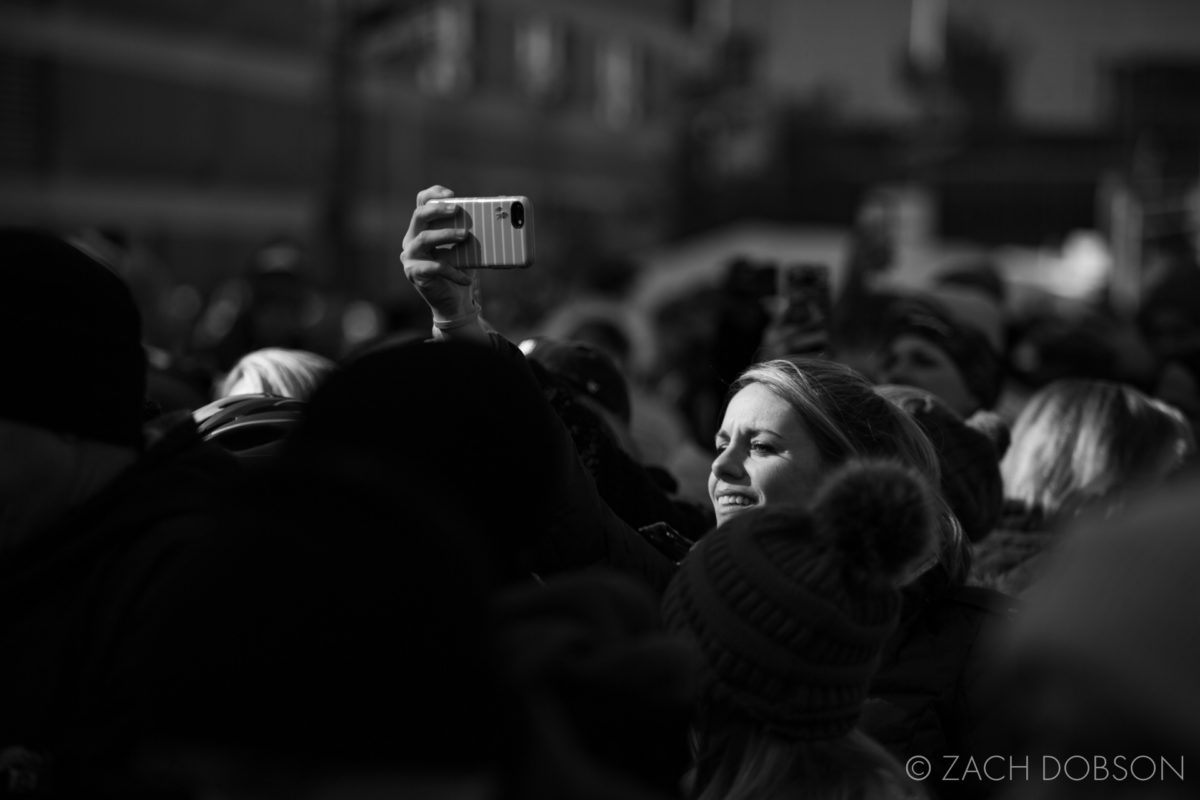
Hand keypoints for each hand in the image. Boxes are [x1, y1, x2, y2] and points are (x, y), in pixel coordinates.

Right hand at [401, 185, 479, 325]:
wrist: (454, 301)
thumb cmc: (461, 269)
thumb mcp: (468, 247)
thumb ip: (476, 230)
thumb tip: (500, 213)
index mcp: (423, 227)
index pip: (422, 202)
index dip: (434, 194)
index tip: (452, 194)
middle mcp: (411, 238)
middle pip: (419, 215)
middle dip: (438, 209)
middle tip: (457, 210)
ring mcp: (410, 256)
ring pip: (424, 238)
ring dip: (446, 234)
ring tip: (466, 236)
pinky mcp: (414, 273)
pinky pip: (435, 267)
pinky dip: (453, 271)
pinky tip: (467, 278)